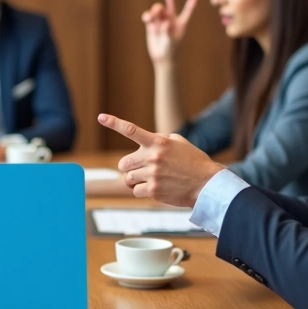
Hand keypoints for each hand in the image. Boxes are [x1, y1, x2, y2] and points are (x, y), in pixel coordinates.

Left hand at [97, 113, 223, 206]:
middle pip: (124, 163)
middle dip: (129, 167)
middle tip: (142, 169)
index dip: (114, 123)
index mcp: (158, 142)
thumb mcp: (178, 143)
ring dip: (136, 180)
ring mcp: (152, 174)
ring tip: (152, 179)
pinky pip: (135, 191)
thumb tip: (141, 143)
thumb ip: (159, 140)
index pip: (131, 130)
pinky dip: (142, 191)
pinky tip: (155, 188)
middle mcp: (153, 157)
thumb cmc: (193, 162)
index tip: (100, 117)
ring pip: (128, 178)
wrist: (207, 184)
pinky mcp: (153, 190)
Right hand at [142, 0, 198, 64]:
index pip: (187, 12)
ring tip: (152, 15)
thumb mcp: (171, 41)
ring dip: (155, 11)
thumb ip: (168, 31)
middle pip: (171, 7)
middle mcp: (171, 21)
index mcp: (181, 24)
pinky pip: (148, 17)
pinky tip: (147, 18)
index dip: (191, 4)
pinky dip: (147, 16)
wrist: (162, 57)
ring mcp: (161, 22)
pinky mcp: (151, 25)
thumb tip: (165, 22)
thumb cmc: (171, 50)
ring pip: (158, 11)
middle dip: (170, 0)